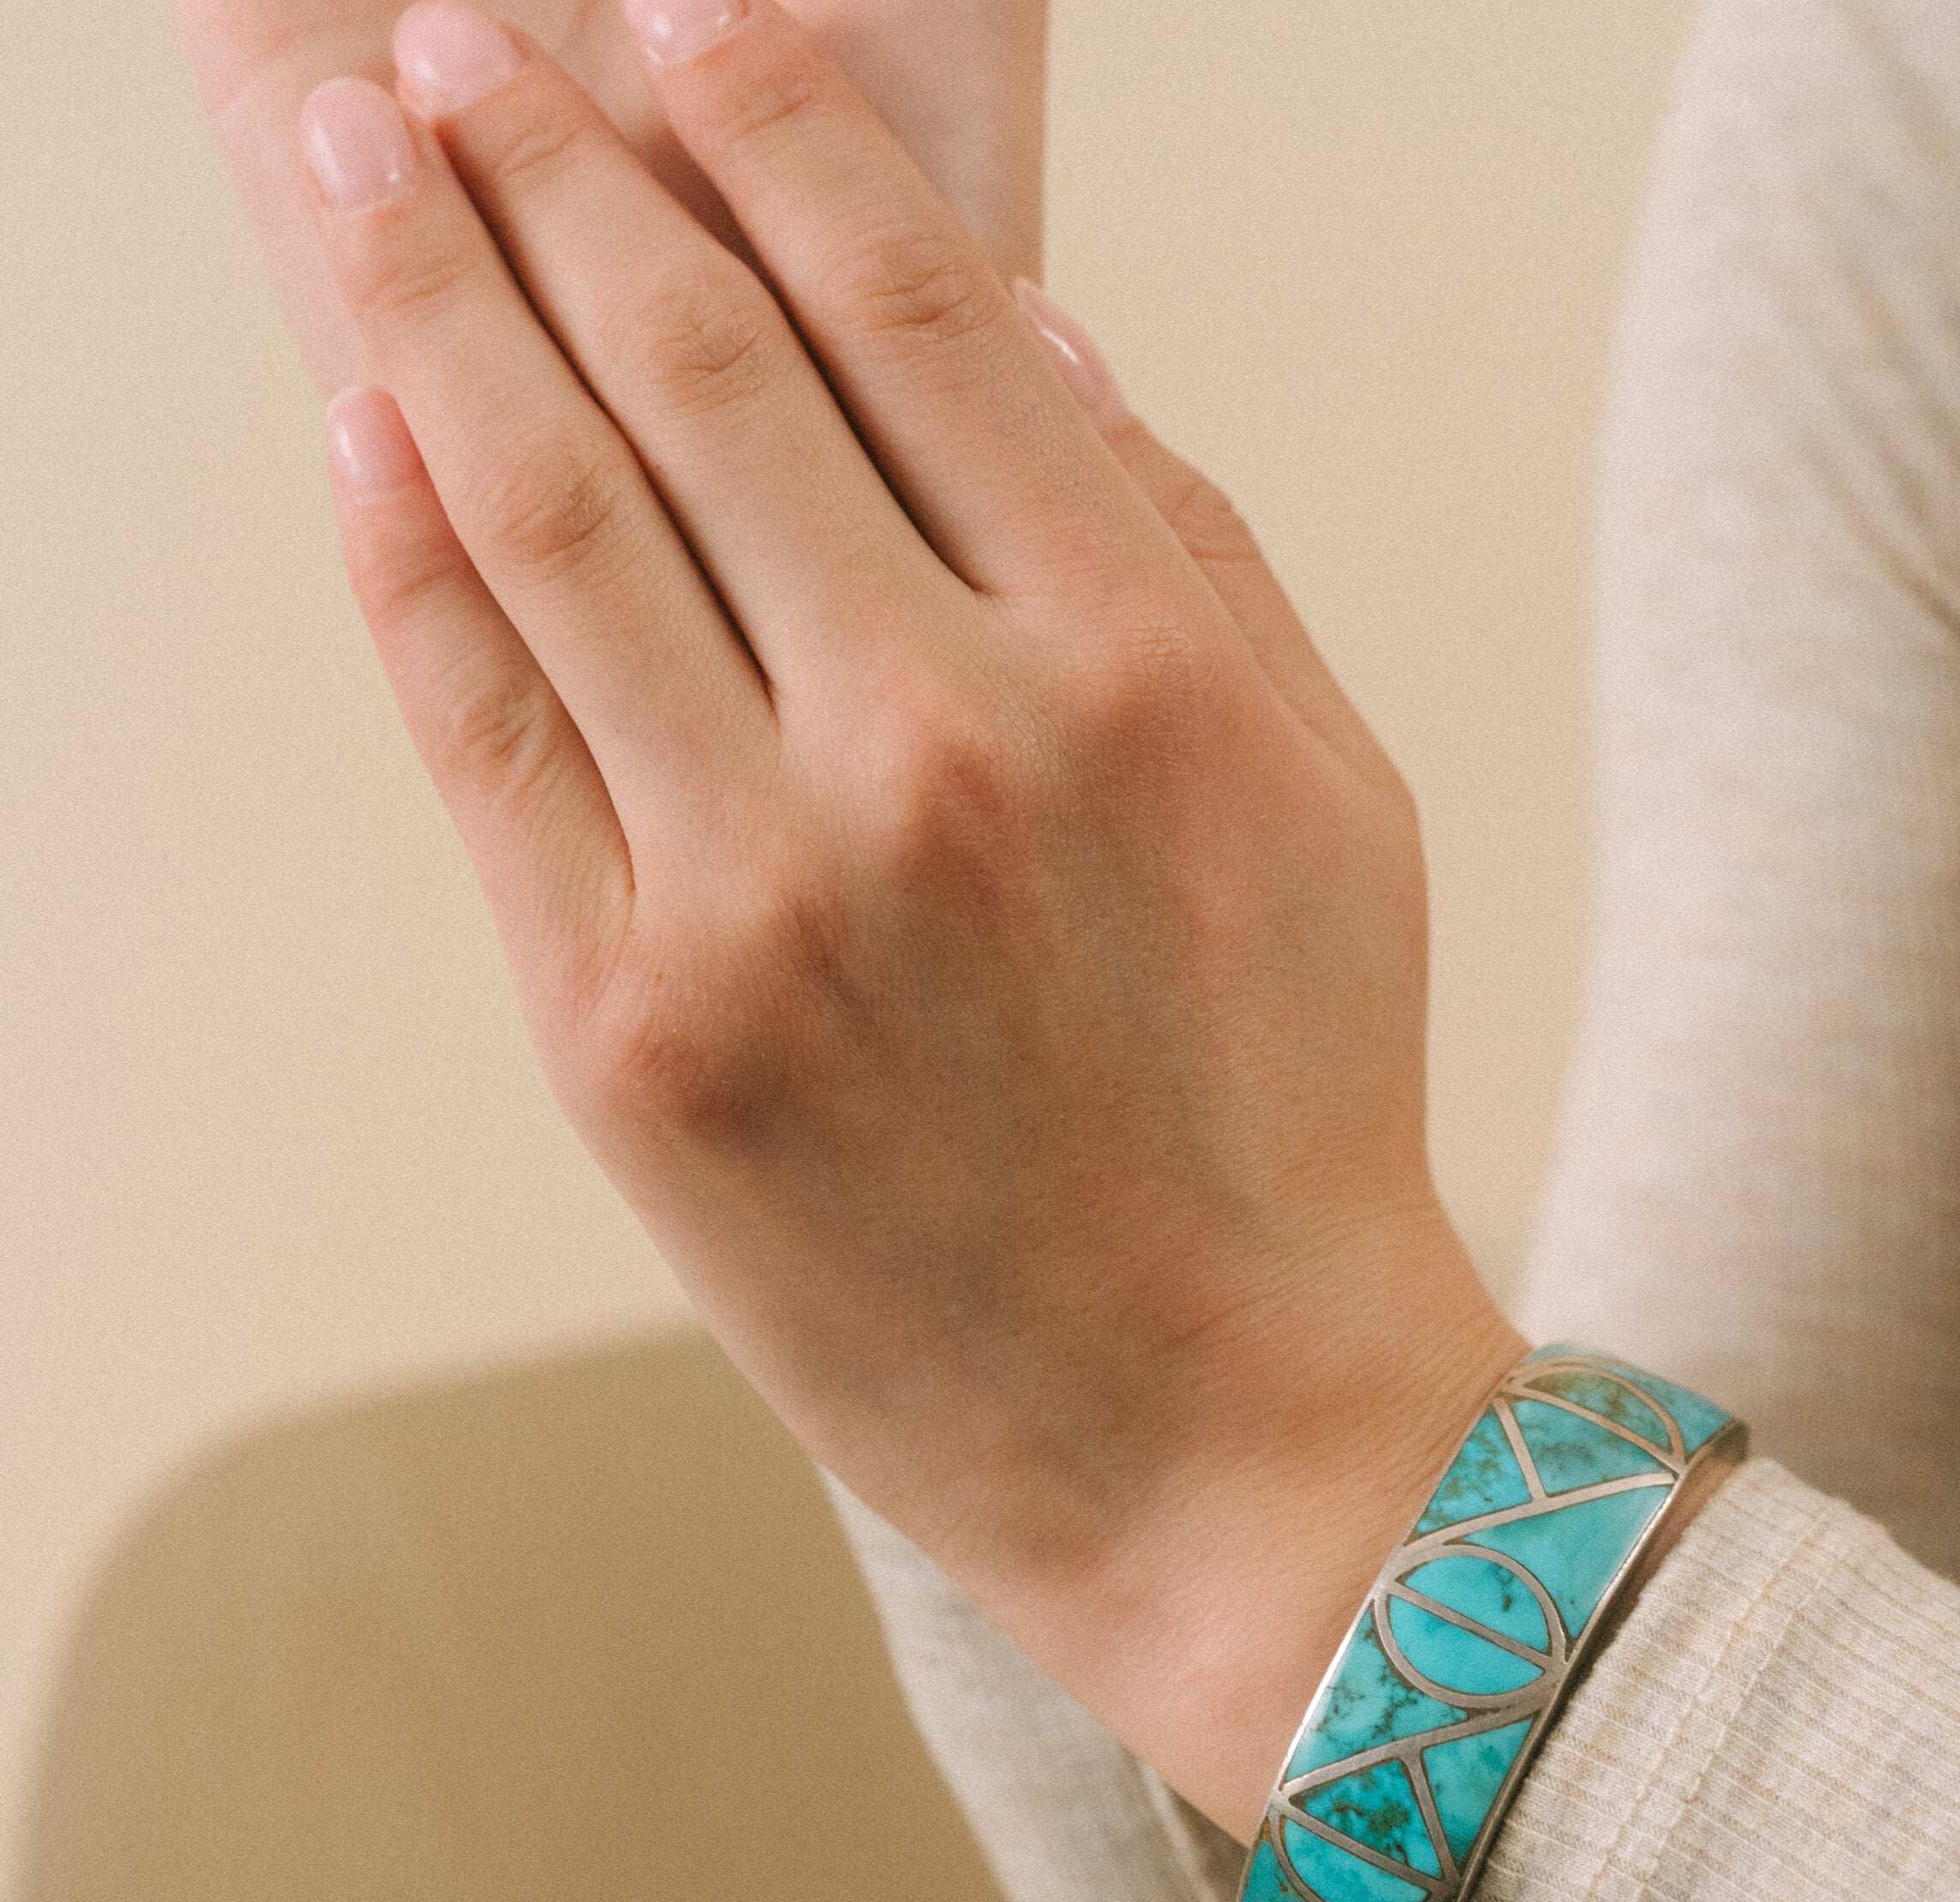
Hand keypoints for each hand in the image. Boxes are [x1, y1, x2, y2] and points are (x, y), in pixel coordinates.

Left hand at [298, 0, 1523, 1841]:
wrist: (1228, 1437)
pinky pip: (488, 741)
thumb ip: (1191, 553)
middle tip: (457, 45)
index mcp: (1139, 663)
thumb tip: (1036, 341)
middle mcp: (942, 741)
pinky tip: (363, 428)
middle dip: (555, 164)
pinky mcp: (635, 1034)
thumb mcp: (1334, 803)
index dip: (777, 126)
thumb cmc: (1298, 1117)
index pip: (916, 307)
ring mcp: (766, 889)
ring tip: (361, 156)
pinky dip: (411, 564)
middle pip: (699, 367)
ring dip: (434, 299)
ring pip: (552, 514)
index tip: (684, 24)